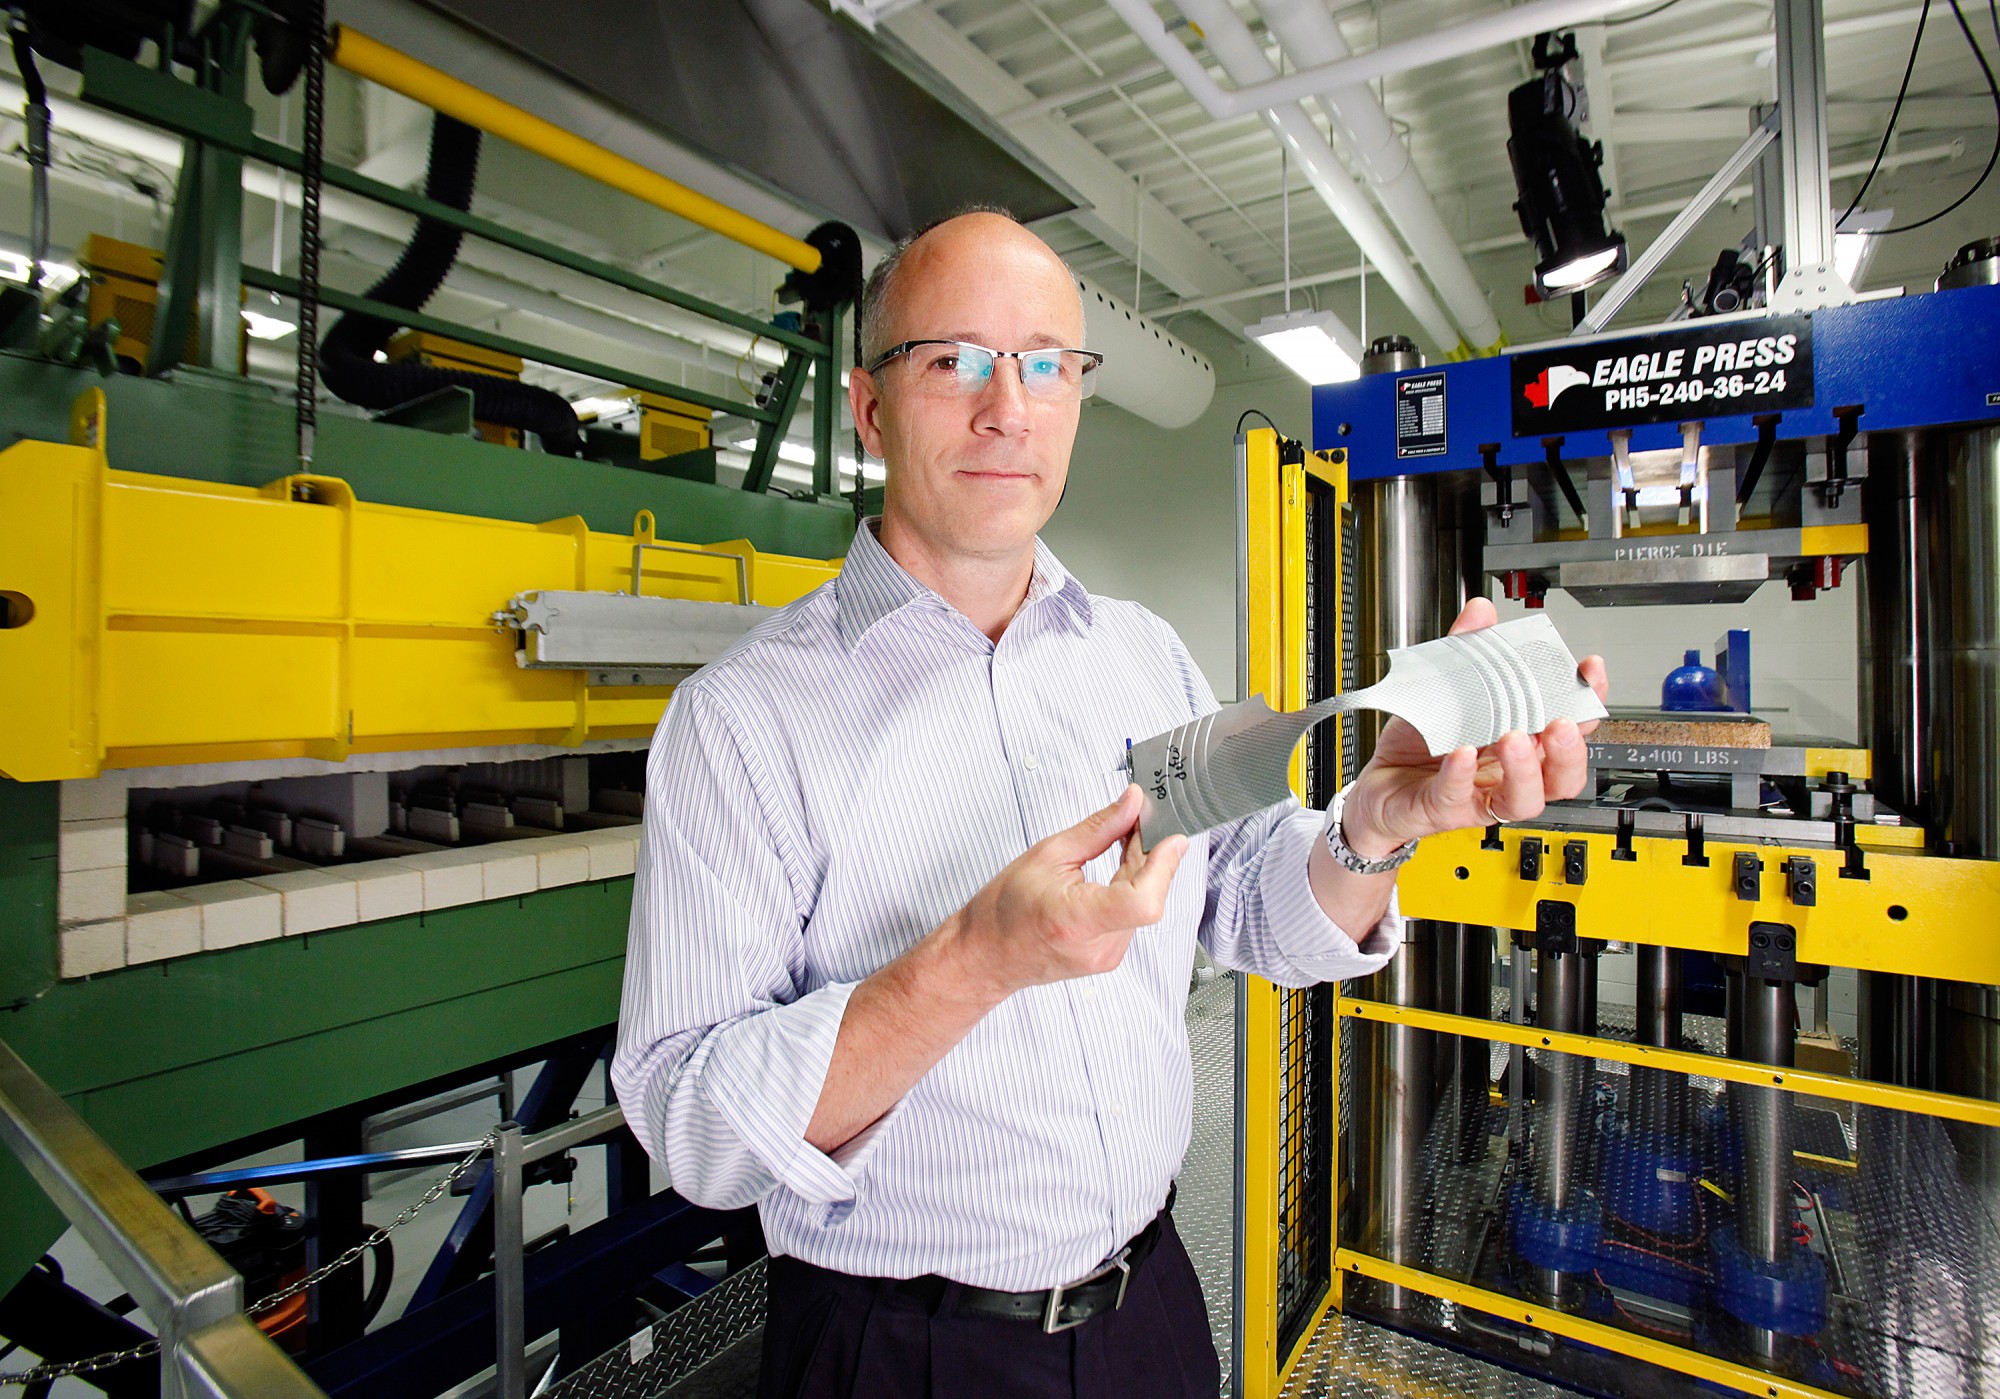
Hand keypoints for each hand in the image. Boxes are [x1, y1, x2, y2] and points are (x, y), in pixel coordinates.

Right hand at [951, 785, 1187, 996]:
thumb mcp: (1048, 855)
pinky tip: (1119, 866)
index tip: (1170, 837)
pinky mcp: (1111, 955)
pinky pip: (1135, 914)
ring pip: (1146, 902)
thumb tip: (1132, 804)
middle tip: (1140, 818)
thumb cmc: (1004, 910)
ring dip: (1143, 868)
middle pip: (1149, 895)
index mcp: (1077, 921)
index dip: (1164, 867)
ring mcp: (1107, 956)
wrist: (987, 954)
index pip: (1143, 902)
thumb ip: (1099, 829)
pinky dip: (1133, 885)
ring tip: (1123, 841)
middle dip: (1150, 852)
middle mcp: (1098, 947)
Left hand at [1340, 598, 1608, 857]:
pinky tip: (1461, 754)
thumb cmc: (1419, 744)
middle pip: (1562, 775)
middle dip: (1569, 748)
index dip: (1586, 702)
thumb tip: (1481, 612)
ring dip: (1525, 769)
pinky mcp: (1445, 809)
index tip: (1588, 671)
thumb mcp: (1443, 690)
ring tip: (1514, 739)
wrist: (1377, 784)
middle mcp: (1509, 774)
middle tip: (1560, 722)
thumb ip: (1465, 651)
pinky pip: (1459, 796)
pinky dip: (1462, 774)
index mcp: (1521, 742)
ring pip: (1525, 798)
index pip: (1569, 727)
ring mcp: (1481, 795)